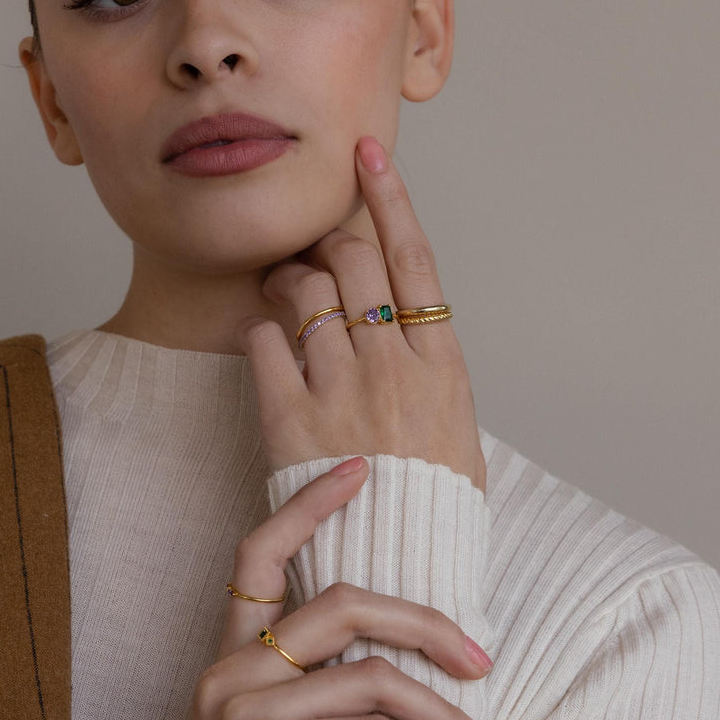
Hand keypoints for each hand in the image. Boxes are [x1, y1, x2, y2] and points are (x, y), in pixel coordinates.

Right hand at [187, 461, 500, 719]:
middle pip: (344, 604)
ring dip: (444, 715)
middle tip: (482, 662)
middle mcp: (229, 668)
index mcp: (228, 654)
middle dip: (426, 626)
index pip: (259, 552)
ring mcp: (242, 706)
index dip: (309, 506)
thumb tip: (396, 661)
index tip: (360, 471)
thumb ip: (309, 688)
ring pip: (371, 676)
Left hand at [239, 134, 483, 489]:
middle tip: (316, 249)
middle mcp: (391, 364)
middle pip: (354, 261)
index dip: (387, 197)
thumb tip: (406, 316)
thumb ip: (430, 363)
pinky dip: (261, 327)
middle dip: (329, 239)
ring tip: (284, 285)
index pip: (412, 257)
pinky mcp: (291, 419)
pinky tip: (266, 335)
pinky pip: (264, 342)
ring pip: (306, 292)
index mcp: (440, 362)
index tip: (366, 154)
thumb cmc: (431, 499)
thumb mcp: (457, 425)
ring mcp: (339, 389)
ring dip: (290, 275)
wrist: (396, 565)